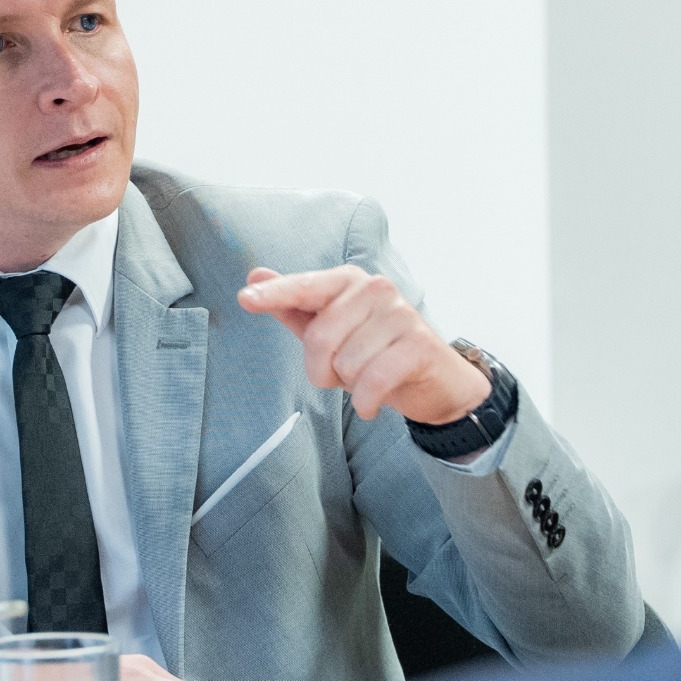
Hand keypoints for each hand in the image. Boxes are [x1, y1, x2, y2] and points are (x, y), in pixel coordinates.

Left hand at [237, 265, 488, 423]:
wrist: (435, 381)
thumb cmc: (374, 352)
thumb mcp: (330, 331)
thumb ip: (293, 305)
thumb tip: (255, 277)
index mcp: (349, 282)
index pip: (305, 287)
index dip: (275, 294)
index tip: (245, 299)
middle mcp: (375, 289)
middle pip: (320, 337)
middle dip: (322, 370)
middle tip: (342, 375)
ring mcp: (401, 314)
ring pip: (346, 363)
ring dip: (349, 386)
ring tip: (367, 379)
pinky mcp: (420, 345)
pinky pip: (373, 381)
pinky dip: (366, 402)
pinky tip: (372, 403)